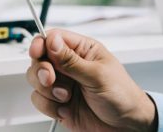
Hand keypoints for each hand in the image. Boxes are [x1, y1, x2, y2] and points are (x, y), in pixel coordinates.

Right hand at [26, 29, 156, 131]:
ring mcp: (62, 83)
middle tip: (51, 79)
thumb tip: (53, 42)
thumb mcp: (98, 76)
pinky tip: (65, 108)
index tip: (37, 52)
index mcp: (81, 50)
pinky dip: (49, 106)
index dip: (41, 44)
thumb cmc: (122, 96)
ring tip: (67, 96)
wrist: (127, 127)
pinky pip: (38, 100)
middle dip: (42, 70)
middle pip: (39, 58)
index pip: (53, 38)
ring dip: (47, 90)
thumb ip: (71, 60)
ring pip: (36, 79)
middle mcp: (68, 65)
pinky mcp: (57, 102)